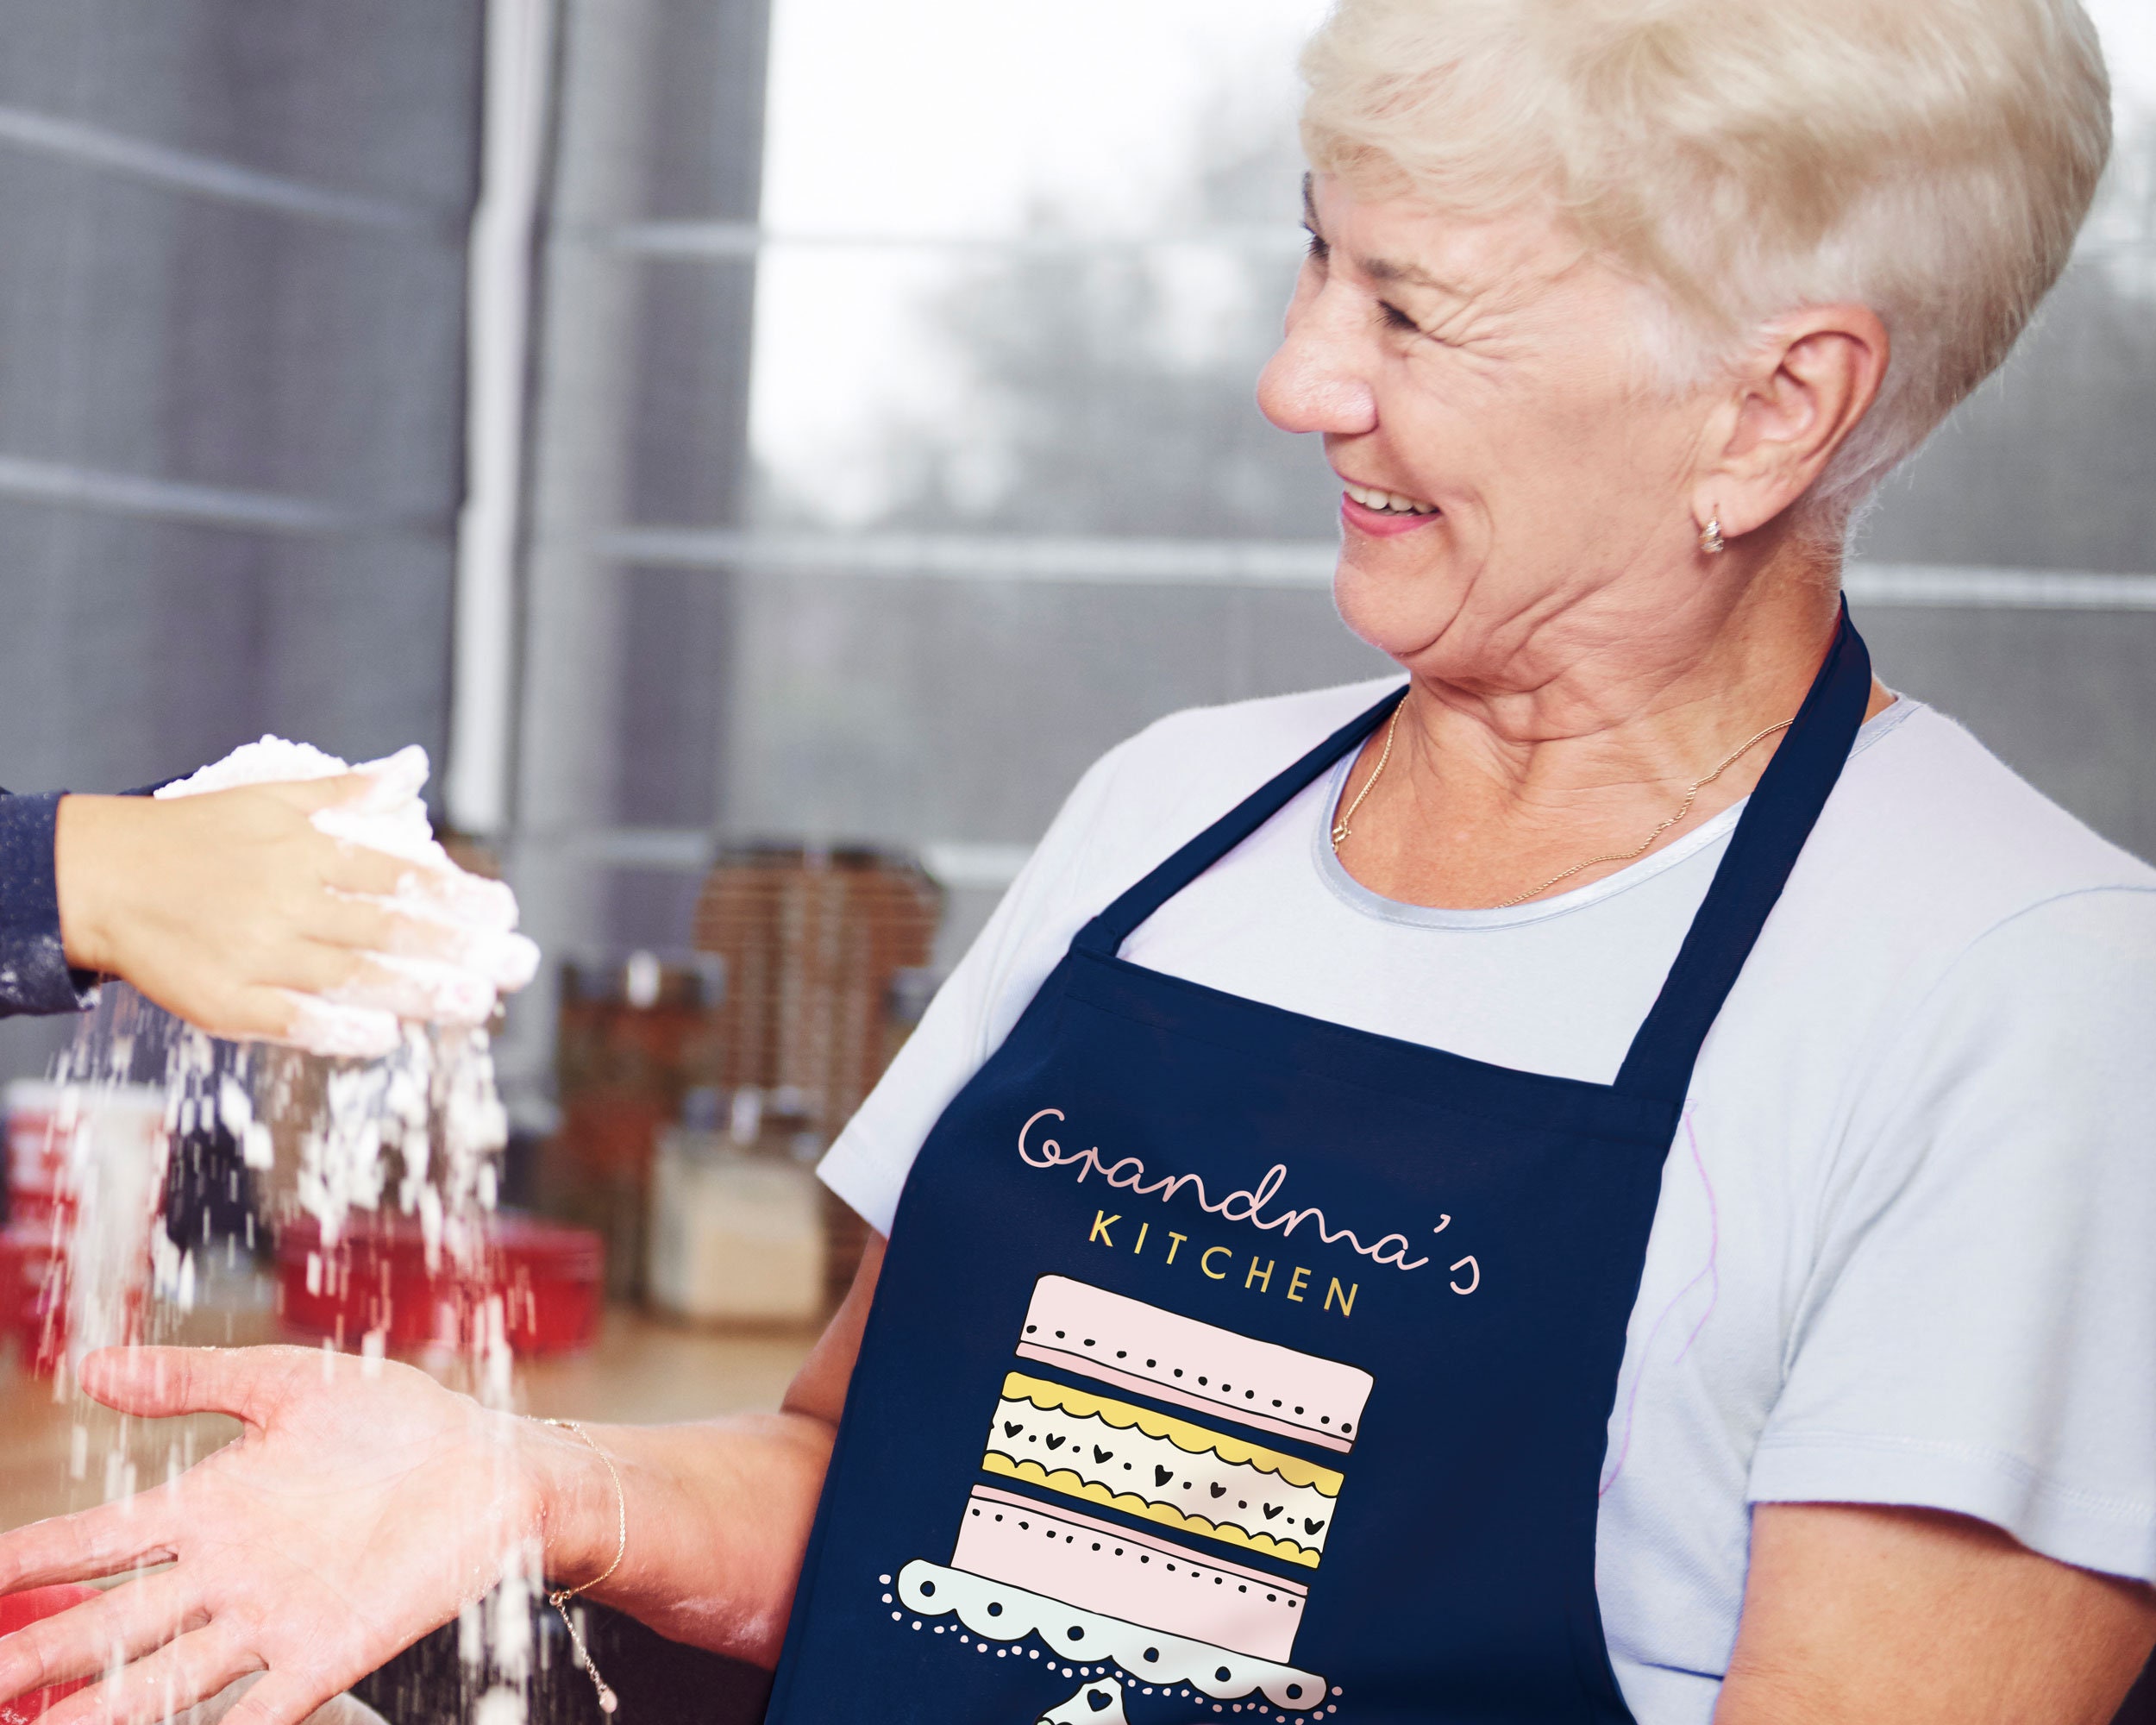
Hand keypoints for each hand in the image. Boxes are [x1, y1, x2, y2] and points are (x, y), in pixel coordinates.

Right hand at [0, 1346, 542, 1724]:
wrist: (498, 1466)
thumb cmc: (401, 1422)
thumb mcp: (290, 1386)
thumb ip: (193, 1381)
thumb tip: (89, 1364)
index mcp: (209, 1507)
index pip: (92, 1543)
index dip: (24, 1563)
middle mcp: (227, 1574)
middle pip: (104, 1626)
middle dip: (32, 1659)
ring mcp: (272, 1619)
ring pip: (159, 1680)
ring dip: (95, 1714)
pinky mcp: (331, 1651)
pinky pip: (260, 1713)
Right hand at [54, 777, 527, 1047]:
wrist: (98, 877)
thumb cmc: (194, 836)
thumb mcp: (272, 799)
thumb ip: (348, 792)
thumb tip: (413, 767)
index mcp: (304, 851)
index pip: (397, 875)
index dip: (457, 895)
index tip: (507, 912)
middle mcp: (286, 900)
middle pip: (386, 928)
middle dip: (457, 948)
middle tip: (515, 966)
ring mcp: (256, 953)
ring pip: (350, 975)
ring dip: (416, 991)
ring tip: (475, 1003)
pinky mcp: (223, 998)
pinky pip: (288, 1018)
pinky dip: (335, 1029)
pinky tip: (384, 1037)